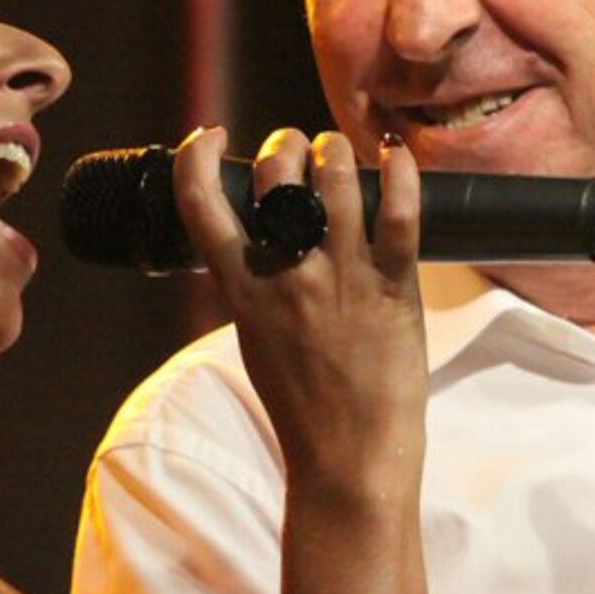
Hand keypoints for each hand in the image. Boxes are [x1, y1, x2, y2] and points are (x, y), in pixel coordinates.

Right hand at [172, 126, 427, 498]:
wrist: (350, 457)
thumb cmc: (303, 404)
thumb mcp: (255, 339)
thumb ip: (254, 285)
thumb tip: (260, 236)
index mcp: (244, 291)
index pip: (199, 206)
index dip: (195, 157)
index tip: (207, 136)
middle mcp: (288, 277)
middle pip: (274, 175)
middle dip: (284, 145)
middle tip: (297, 150)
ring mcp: (342, 279)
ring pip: (334, 179)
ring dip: (335, 150)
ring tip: (340, 153)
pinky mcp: (393, 288)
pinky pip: (398, 213)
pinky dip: (399, 172)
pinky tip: (395, 155)